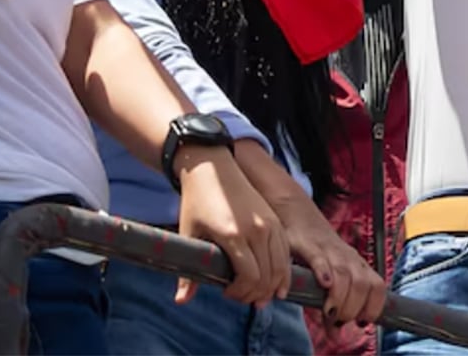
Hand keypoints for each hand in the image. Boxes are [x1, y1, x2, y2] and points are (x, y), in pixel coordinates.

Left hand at [172, 146, 290, 305]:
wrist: (212, 167)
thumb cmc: (196, 201)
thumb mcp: (188, 234)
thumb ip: (188, 272)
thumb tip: (181, 301)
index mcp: (233, 235)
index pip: (249, 278)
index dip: (241, 293)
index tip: (227, 293)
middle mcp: (257, 231)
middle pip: (268, 276)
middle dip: (256, 294)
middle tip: (241, 296)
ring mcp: (270, 224)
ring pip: (282, 266)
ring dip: (272, 285)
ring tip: (258, 293)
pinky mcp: (276, 220)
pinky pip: (286, 252)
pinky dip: (283, 270)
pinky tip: (275, 281)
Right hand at [274, 192, 385, 323]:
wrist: (300, 217)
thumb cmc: (318, 254)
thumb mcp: (330, 280)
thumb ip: (333, 306)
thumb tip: (337, 336)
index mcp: (358, 266)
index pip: (378, 287)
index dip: (374, 306)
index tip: (362, 322)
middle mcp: (349, 258)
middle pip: (363, 285)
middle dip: (353, 308)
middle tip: (339, 320)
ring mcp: (331, 251)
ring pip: (345, 275)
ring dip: (340, 298)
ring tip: (330, 312)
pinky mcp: (310, 246)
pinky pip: (321, 259)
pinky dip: (325, 272)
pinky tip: (325, 285)